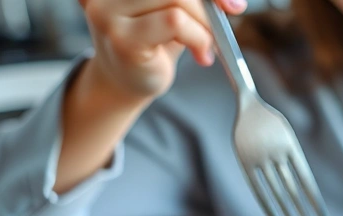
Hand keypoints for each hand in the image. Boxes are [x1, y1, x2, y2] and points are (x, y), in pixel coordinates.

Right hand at [78, 0, 247, 99]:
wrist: (127, 80)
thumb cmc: (153, 41)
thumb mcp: (176, 9)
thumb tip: (233, 3)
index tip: (231, 4)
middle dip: (209, 5)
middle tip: (222, 24)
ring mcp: (108, 11)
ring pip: (178, 1)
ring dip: (204, 26)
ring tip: (206, 45)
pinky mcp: (121, 38)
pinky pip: (174, 22)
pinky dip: (198, 38)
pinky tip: (201, 54)